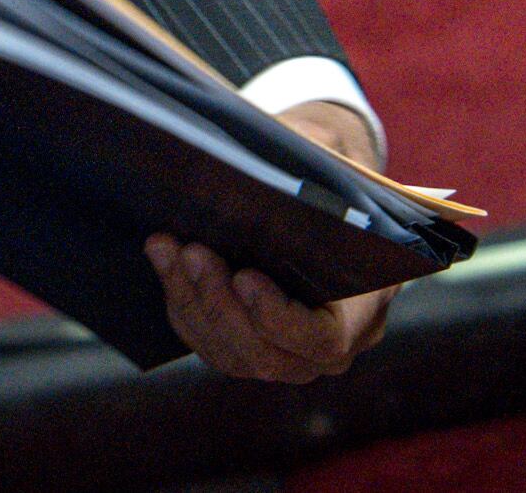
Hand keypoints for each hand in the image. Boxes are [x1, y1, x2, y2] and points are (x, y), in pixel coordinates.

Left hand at [148, 99, 396, 383]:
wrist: (328, 211)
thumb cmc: (335, 192)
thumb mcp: (338, 183)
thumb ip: (316, 183)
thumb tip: (271, 168)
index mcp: (362, 317)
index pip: (321, 339)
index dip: (278, 316)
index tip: (244, 277)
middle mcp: (323, 353)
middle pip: (264, 354)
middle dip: (220, 302)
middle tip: (195, 252)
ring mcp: (281, 358)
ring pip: (226, 351)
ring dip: (191, 298)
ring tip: (167, 246)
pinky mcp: (243, 349)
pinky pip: (206, 340)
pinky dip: (181, 298)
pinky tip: (164, 255)